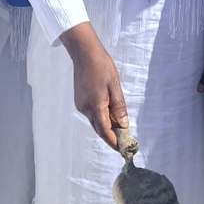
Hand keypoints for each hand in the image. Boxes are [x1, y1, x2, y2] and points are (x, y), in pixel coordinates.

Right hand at [60, 22, 128, 150]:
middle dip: (111, 136)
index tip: (122, 150)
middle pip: (99, 128)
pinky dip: (100, 117)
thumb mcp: (115, 85)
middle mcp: (85, 108)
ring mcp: (81, 104)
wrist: (84, 53)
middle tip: (124, 141)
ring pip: (95, 121)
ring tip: (120, 127)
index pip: (105, 130)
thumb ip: (119, 107)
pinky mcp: (79, 100)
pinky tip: (109, 113)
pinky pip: (91, 113)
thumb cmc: (102, 66)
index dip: (113, 142)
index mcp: (95, 106)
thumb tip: (124, 125)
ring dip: (106, 126)